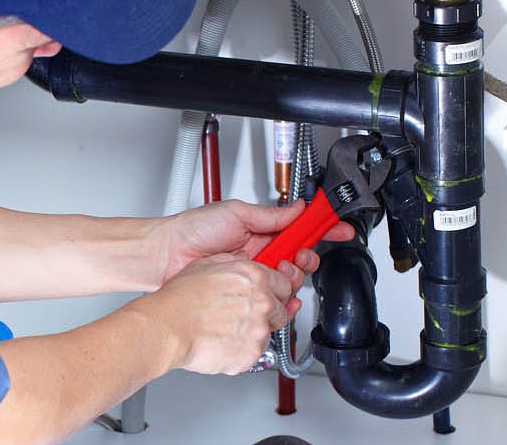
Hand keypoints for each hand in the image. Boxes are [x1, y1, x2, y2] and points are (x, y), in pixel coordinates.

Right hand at [127, 252, 292, 374]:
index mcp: (254, 277)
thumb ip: (233, 263)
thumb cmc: (180, 300)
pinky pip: (254, 353)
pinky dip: (242, 350)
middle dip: (268, 313)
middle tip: (244, 315)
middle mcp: (262, 302)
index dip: (276, 290)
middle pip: (282, 310)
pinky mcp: (252, 354)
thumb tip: (241, 262)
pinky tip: (223, 341)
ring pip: (269, 333)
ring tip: (227, 329)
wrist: (168, 328)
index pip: (285, 283)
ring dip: (254, 332)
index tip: (271, 294)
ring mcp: (259, 330)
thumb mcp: (206, 265)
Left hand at [149, 199, 353, 314]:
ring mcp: (253, 273)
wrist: (166, 256)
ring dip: (293, 277)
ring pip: (289, 279)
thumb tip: (298, 207)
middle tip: (298, 257)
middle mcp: (260, 252)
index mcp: (261, 229)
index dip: (321, 228)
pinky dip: (283, 299)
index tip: (339, 228)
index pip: (299, 228)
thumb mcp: (236, 213)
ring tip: (279, 271)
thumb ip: (270, 215)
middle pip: (300, 257)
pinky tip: (281, 296)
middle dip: (307, 257)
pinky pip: (273, 298)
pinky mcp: (245, 292)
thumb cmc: (192, 231)